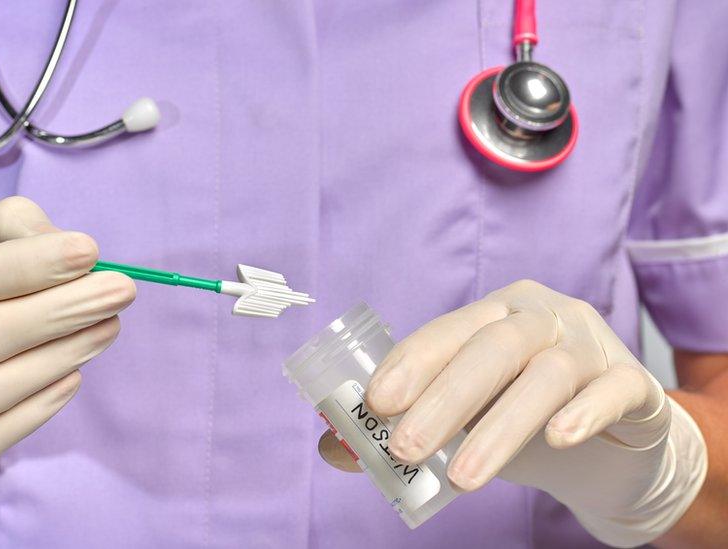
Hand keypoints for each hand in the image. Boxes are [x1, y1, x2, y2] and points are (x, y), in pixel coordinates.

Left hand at [319, 280, 705, 545]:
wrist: (611, 440)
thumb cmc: (521, 416)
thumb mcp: (463, 418)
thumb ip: (404, 425)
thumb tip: (332, 449)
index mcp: (492, 314)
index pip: (445, 332)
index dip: (409, 364)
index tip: (374, 405)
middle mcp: (542, 317)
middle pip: (492, 348)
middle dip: (444, 399)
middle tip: (405, 448)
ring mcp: (590, 344)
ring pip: (546, 375)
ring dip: (500, 427)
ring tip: (461, 478)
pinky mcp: (633, 383)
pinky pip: (614, 389)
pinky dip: (585, 412)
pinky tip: (558, 439)